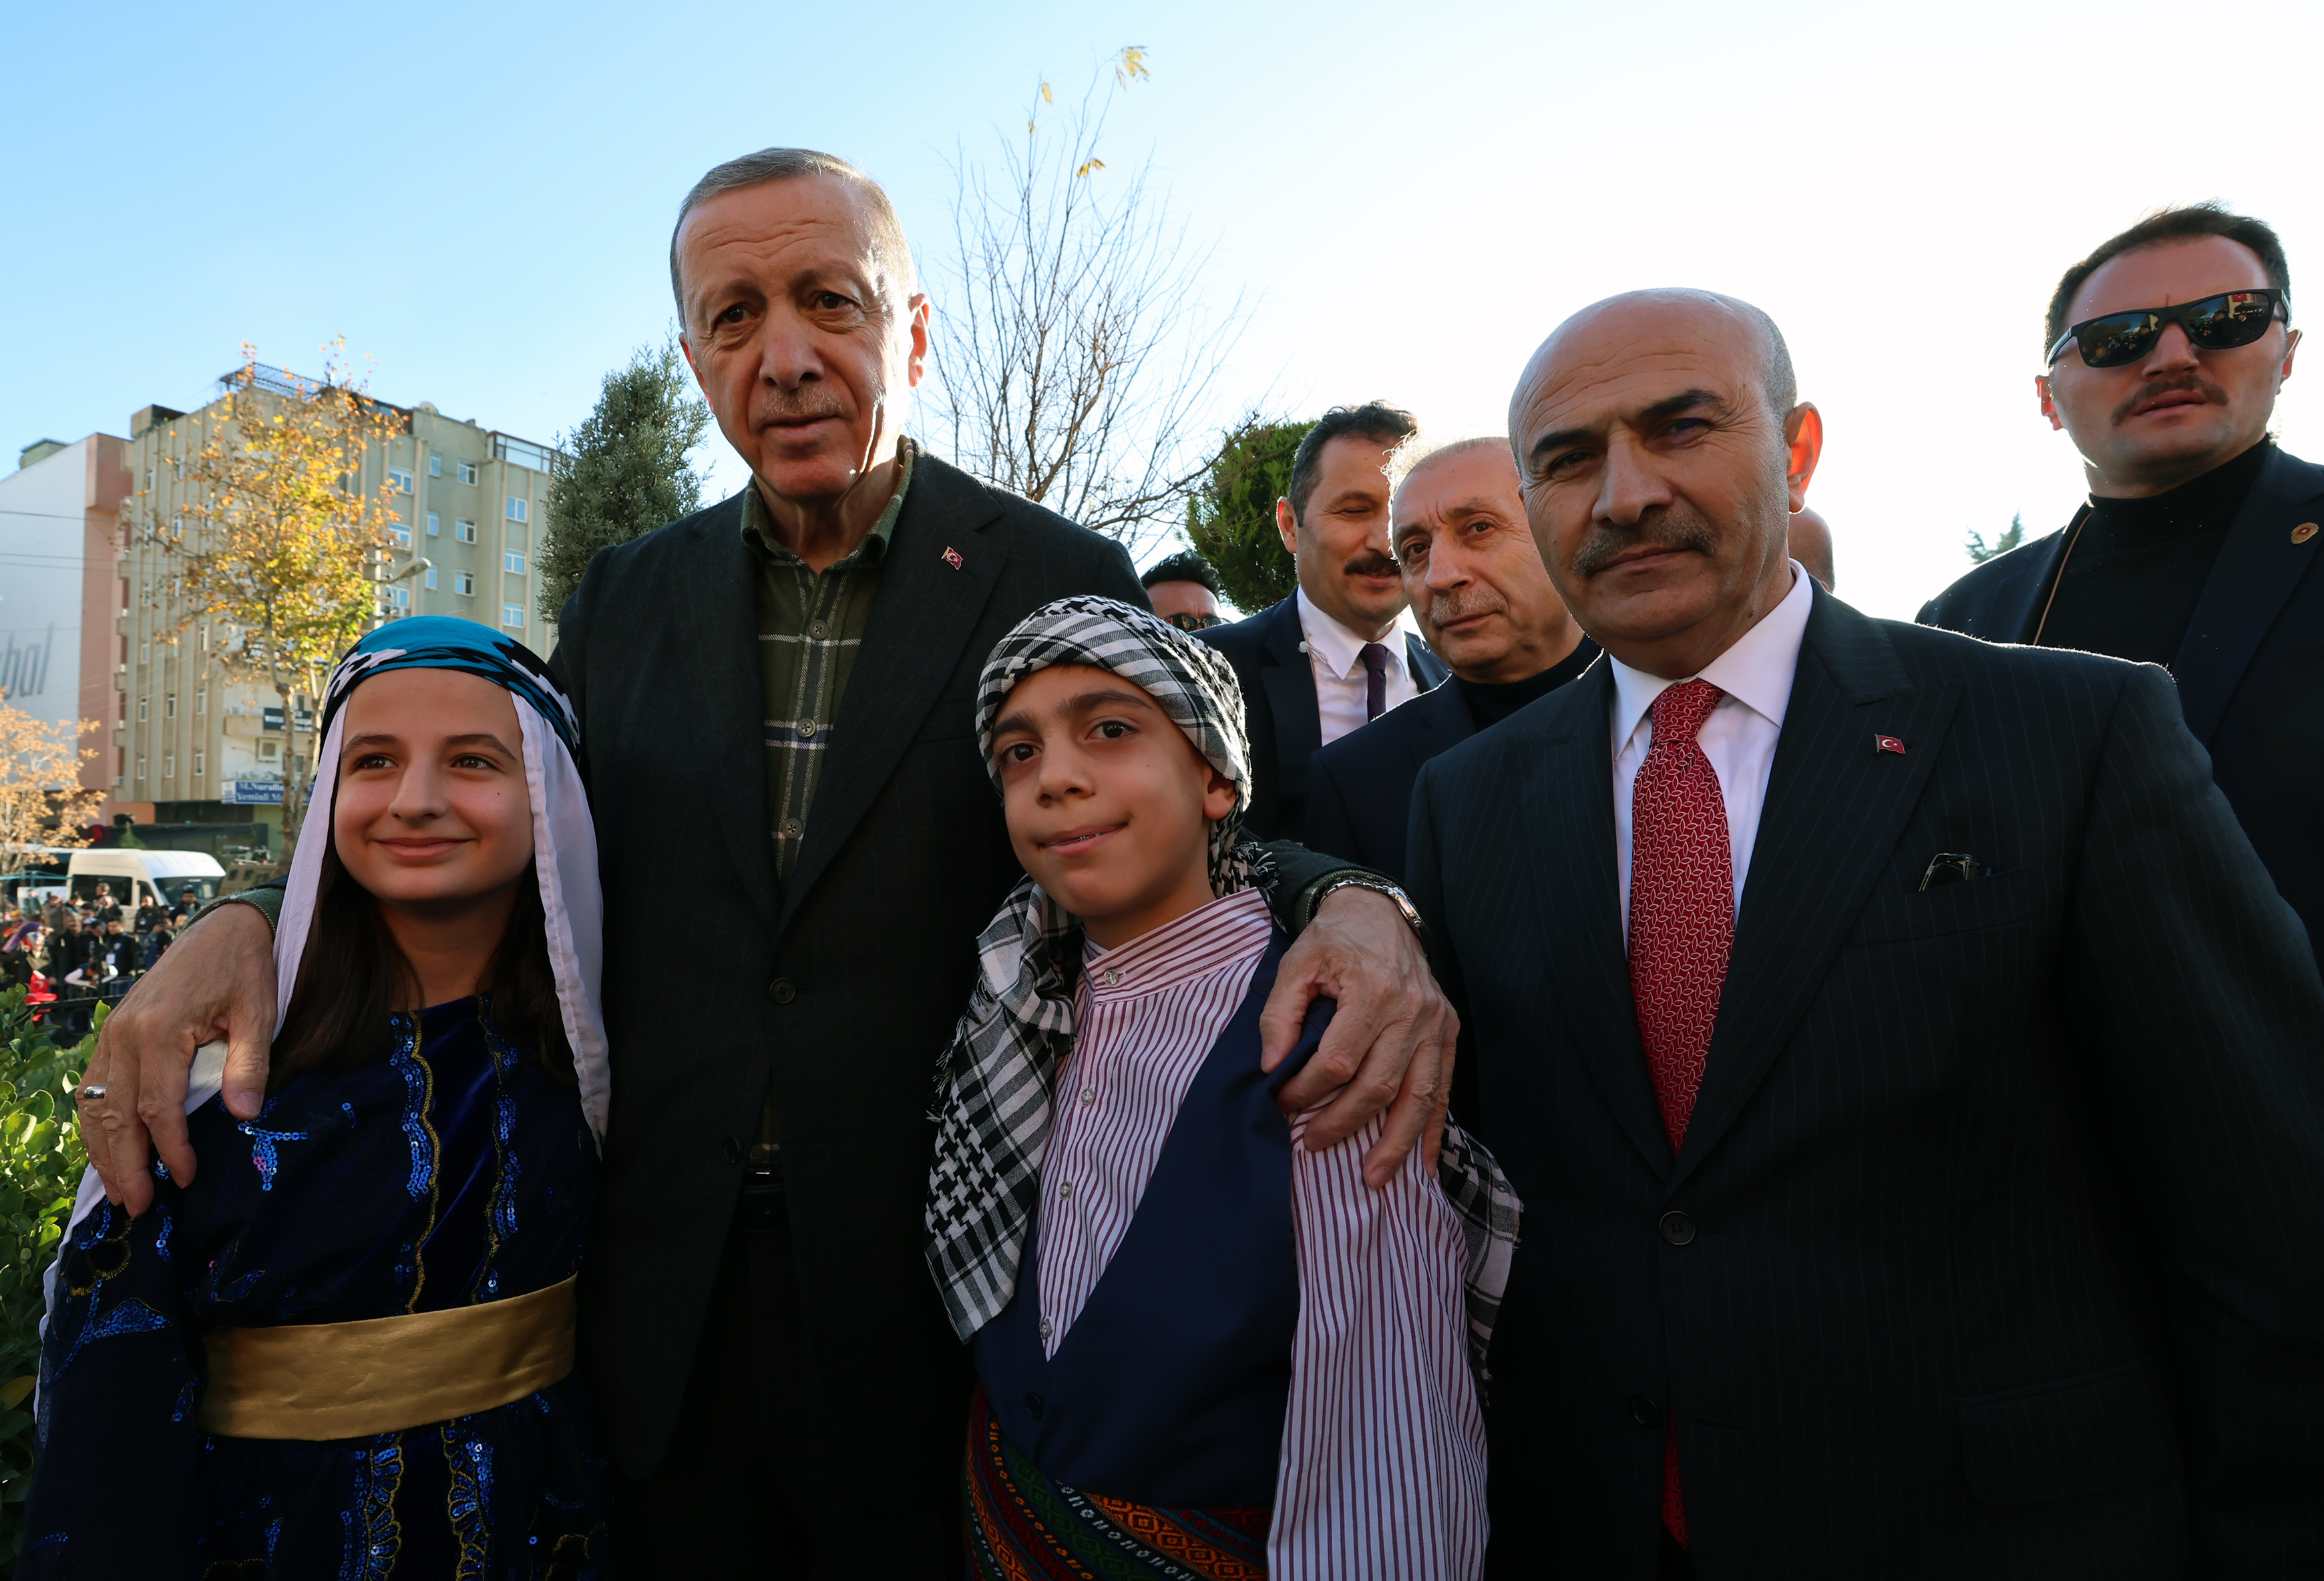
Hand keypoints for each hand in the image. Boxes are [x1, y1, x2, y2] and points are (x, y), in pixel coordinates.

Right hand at [78, 901, 276, 1213]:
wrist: (223, 929)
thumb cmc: (246, 970)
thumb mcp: (260, 1013)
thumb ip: (250, 1064)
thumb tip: (243, 1116)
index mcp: (160, 1030)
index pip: (157, 1106)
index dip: (170, 1149)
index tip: (185, 1180)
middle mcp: (125, 1034)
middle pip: (115, 1113)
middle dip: (124, 1165)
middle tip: (137, 1208)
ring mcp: (112, 1033)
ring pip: (96, 1104)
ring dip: (104, 1151)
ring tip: (119, 1192)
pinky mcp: (113, 1033)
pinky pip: (94, 1086)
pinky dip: (98, 1123)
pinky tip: (109, 1151)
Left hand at [1260, 887, 1455, 1187]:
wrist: (1380, 911)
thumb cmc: (1333, 939)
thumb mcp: (1296, 964)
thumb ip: (1280, 1016)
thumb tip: (1273, 1069)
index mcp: (1372, 990)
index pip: (1338, 1061)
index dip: (1307, 1090)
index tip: (1284, 1103)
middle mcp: (1411, 1010)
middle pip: (1379, 1085)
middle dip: (1344, 1123)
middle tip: (1313, 1145)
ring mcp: (1435, 1023)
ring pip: (1419, 1096)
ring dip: (1396, 1143)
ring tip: (1375, 1179)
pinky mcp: (1448, 1031)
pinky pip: (1443, 1088)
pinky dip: (1433, 1128)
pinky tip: (1423, 1163)